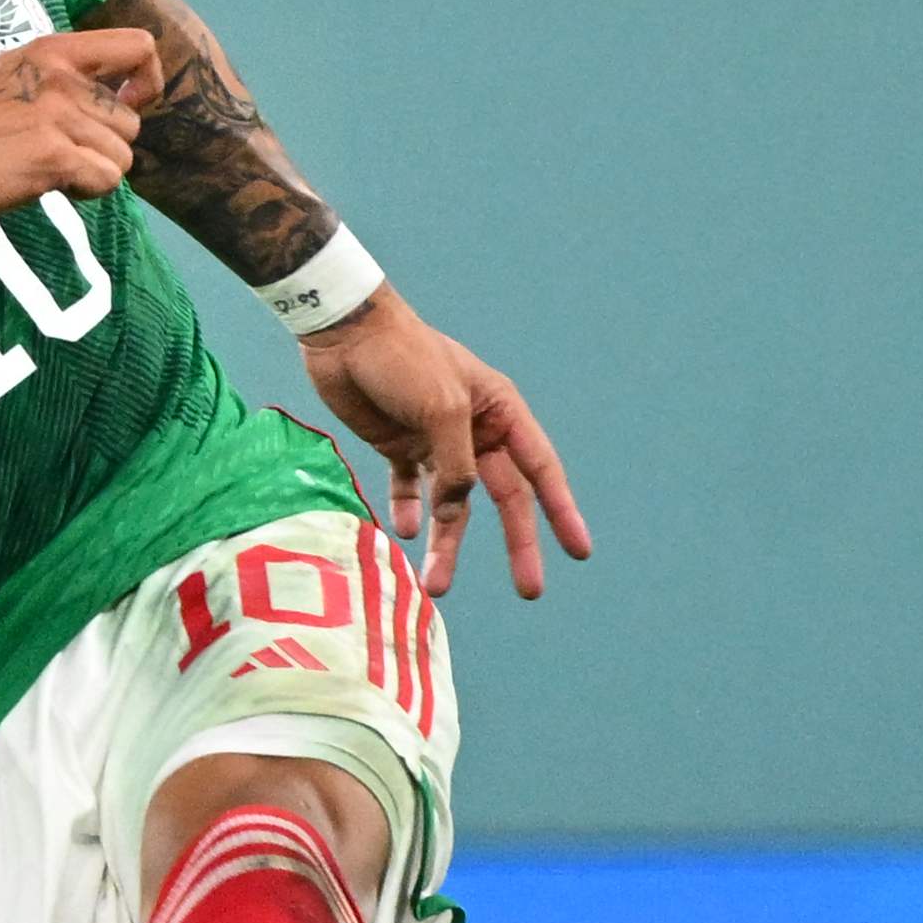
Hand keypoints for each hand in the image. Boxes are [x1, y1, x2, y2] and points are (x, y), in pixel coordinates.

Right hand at [0, 29, 159, 221]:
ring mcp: (57, 114)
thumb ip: (67, 77)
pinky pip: (107, 181)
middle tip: (58, 152)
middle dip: (104, 146)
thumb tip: (129, 94)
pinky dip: (86, 193)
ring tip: (47, 166)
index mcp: (51, 49)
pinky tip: (48, 184)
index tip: (125, 104)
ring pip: (123, 156)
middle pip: (131, 121)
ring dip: (93, 171)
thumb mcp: (16, 77)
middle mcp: (59, 75)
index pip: (139, 46)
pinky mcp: (53, 155)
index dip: (146, 82)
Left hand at [299, 290, 592, 600]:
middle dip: (516, 543)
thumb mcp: (441, 410)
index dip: (561, 512)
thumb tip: (456, 510)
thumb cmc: (403, 359)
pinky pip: (410, 489)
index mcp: (500, 412)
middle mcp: (475, 431)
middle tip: (529, 591)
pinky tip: (406, 533)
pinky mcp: (398, 446)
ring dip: (447, 544)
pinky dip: (408, 512)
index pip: (540, 471)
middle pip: (504, 498)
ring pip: (453, 505)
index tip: (579, 552)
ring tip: (435, 586)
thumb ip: (456, 465)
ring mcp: (436, 441)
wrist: (343, 332)